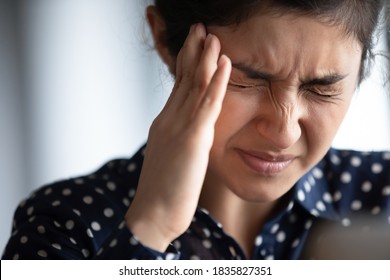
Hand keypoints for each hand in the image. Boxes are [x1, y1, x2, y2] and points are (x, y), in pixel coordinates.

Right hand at [125, 23, 230, 251]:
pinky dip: (216, 81)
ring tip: (212, 36)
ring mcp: (178, 127)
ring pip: (194, 85)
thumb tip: (192, 129)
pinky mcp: (191, 139)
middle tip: (200, 28)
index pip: (178, 87)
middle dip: (192, 52)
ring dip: (204, 58)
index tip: (194, 45)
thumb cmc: (164, 190)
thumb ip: (180, 138)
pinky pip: (207, 104)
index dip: (186, 64)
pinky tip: (223, 62)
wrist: (154, 213)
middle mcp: (169, 119)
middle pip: (183, 79)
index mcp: (165, 123)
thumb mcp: (171, 156)